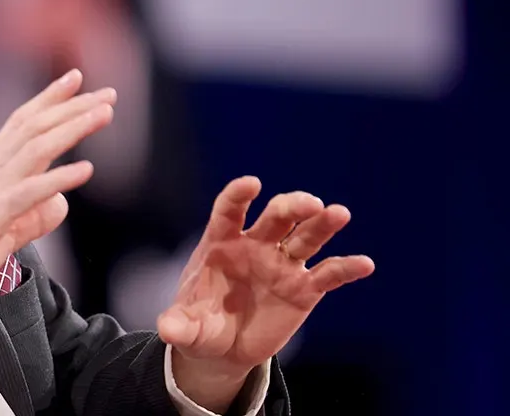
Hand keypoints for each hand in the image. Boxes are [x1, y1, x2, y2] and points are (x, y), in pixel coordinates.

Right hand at [0, 69, 115, 331]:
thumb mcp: (1, 235)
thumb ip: (31, 218)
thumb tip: (61, 205)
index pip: (21, 124)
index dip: (50, 99)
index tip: (76, 80)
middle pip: (34, 126)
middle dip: (73, 106)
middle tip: (109, 92)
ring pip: (35, 148)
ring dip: (72, 128)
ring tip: (104, 114)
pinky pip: (28, 192)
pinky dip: (58, 178)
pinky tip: (86, 170)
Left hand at [158, 177, 375, 411]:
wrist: (223, 348)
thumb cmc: (200, 324)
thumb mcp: (186, 328)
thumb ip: (178, 325)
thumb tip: (167, 329)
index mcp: (221, 243)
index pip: (229, 210)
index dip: (239, 195)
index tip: (251, 184)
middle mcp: (255, 245)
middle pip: (276, 216)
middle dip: (292, 206)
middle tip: (310, 203)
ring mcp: (282, 264)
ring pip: (305, 237)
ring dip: (322, 224)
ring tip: (338, 213)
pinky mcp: (304, 288)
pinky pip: (328, 275)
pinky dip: (345, 268)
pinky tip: (364, 264)